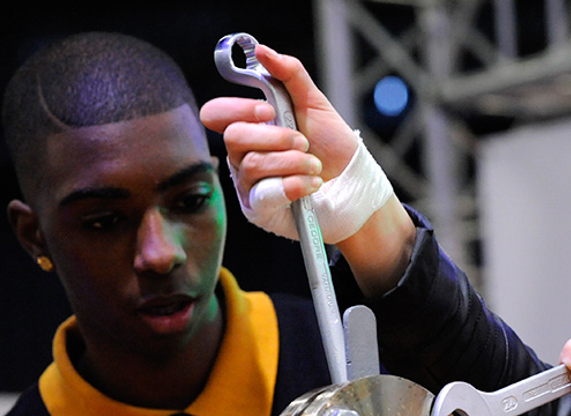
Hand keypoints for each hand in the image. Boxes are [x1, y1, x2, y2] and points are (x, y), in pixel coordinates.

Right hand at [200, 44, 356, 198]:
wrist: (354, 184)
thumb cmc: (332, 146)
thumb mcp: (315, 104)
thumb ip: (290, 75)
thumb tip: (262, 51)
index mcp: (250, 127)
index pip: (216, 114)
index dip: (236, 109)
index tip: (268, 110)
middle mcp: (243, 155)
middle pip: (233, 138)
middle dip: (276, 138)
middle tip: (303, 142)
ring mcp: (249, 184)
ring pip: (253, 166)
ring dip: (293, 162)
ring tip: (314, 165)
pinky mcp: (260, 209)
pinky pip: (265, 194)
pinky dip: (294, 185)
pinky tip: (313, 184)